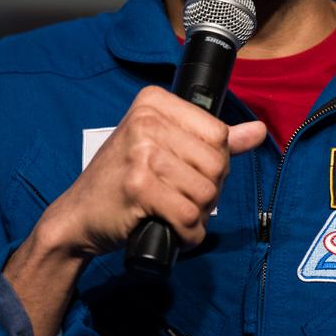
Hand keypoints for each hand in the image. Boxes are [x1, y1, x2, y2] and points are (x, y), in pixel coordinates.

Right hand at [3, 86, 265, 335]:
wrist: (78, 215)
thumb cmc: (123, 179)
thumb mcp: (163, 147)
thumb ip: (211, 139)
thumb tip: (257, 130)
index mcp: (155, 102)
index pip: (218, 133)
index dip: (215, 163)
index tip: (190, 172)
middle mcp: (147, 120)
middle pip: (216, 163)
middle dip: (209, 192)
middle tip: (182, 199)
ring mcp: (140, 152)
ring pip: (206, 192)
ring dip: (197, 215)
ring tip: (176, 214)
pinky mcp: (138, 186)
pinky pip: (189, 216)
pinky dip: (188, 233)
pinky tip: (174, 231)